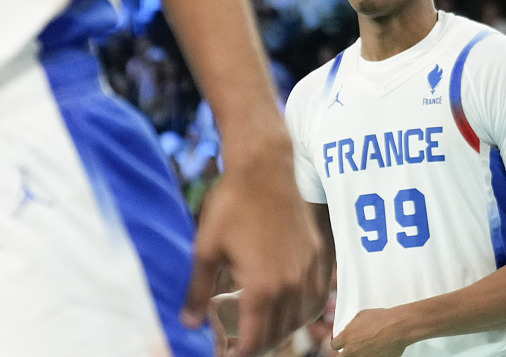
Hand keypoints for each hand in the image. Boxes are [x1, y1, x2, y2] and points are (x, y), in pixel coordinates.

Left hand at [185, 154, 327, 356]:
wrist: (265, 167)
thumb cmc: (232, 205)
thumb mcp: (206, 250)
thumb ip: (197, 291)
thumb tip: (187, 323)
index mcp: (262, 288)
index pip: (255, 341)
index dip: (239, 355)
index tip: (227, 355)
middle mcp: (291, 285)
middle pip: (279, 334)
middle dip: (258, 345)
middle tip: (239, 343)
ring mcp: (308, 270)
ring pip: (302, 318)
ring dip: (282, 330)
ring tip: (262, 328)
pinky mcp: (318, 255)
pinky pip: (317, 296)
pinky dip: (304, 310)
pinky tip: (290, 306)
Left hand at [333, 306, 419, 356]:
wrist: (397, 327)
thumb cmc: (381, 319)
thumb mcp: (361, 315)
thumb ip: (351, 325)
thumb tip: (349, 329)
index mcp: (346, 337)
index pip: (334, 345)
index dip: (338, 344)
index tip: (341, 343)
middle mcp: (351, 351)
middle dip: (346, 352)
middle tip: (352, 349)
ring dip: (358, 354)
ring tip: (366, 349)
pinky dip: (370, 356)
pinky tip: (375, 351)